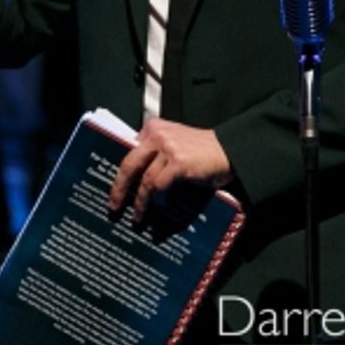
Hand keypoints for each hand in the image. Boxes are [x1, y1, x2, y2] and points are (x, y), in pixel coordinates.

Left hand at [108, 118, 232, 218]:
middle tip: (113, 205)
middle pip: (129, 164)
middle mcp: (157, 135)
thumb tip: (135, 176)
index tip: (114, 187)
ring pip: (144, 179)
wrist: (231, 150)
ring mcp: (168, 148)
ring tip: (137, 216)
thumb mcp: (174, 142)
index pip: (129, 151)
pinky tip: (160, 208)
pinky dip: (158, 199)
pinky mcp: (179, 163)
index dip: (120, 172)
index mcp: (153, 128)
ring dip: (139, 201)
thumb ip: (155, 152)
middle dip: (119, 188)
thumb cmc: (203, 150)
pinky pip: (160, 185)